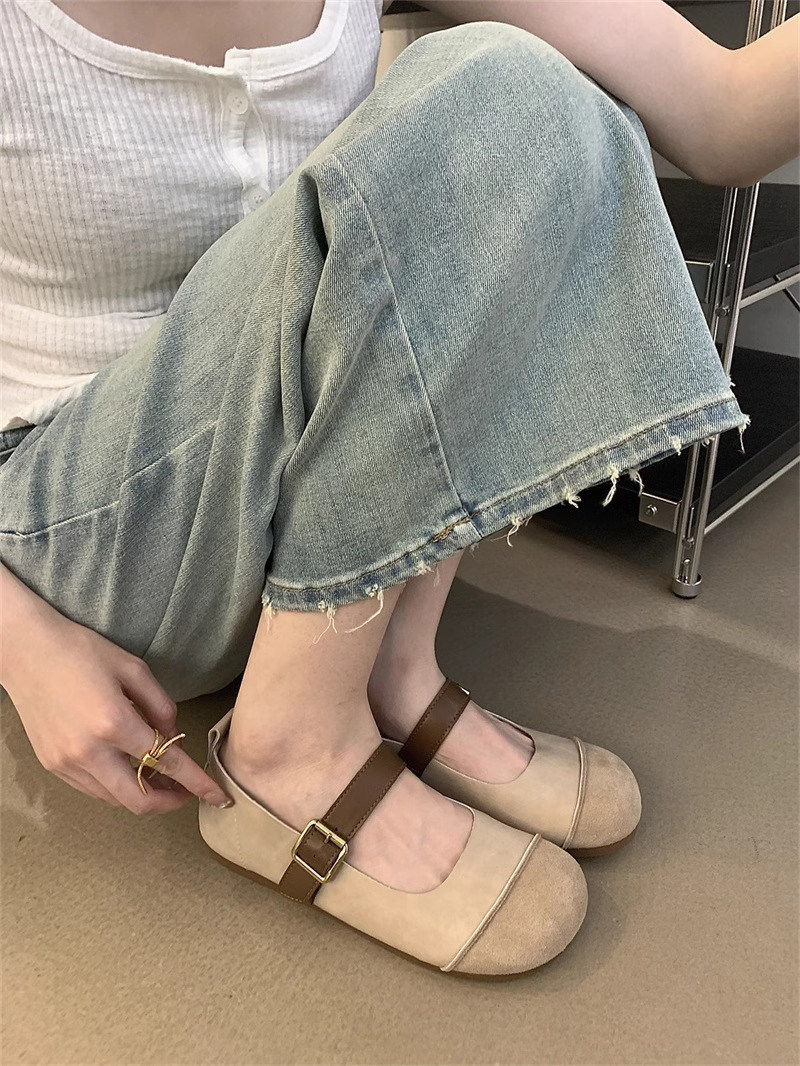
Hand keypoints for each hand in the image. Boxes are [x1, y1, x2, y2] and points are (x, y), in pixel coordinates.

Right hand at [2, 568, 231, 813]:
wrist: (26, 652)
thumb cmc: (82, 652)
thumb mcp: (134, 669)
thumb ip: (161, 706)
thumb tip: (173, 737)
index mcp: (115, 723)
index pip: (167, 764)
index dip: (197, 784)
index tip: (218, 796)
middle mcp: (89, 752)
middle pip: (139, 800)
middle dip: (170, 802)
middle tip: (187, 792)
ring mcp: (67, 763)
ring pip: (115, 799)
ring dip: (143, 795)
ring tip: (160, 778)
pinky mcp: (52, 766)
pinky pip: (93, 789)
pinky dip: (117, 787)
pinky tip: (129, 770)